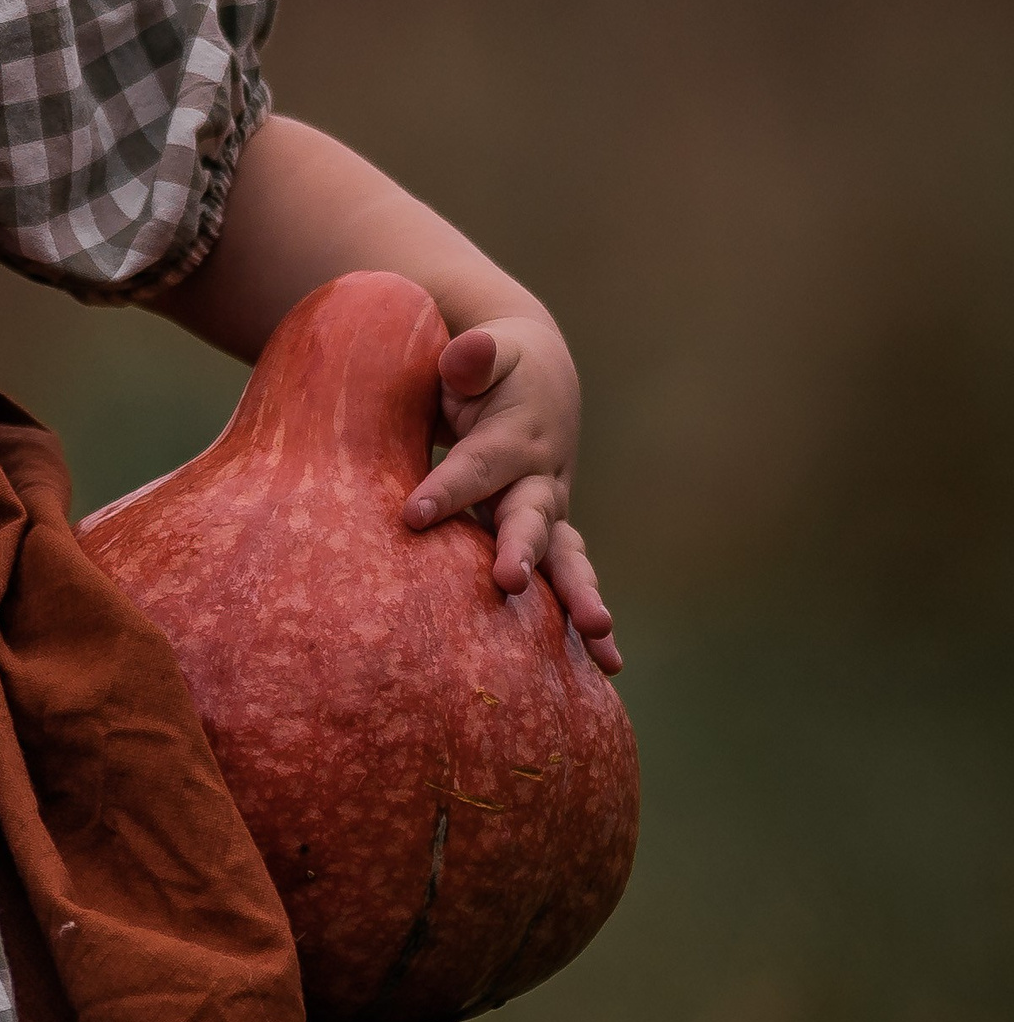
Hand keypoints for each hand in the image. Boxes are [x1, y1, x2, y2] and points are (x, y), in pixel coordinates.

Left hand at [404, 316, 621, 674]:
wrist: (538, 381)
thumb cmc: (487, 371)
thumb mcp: (478, 356)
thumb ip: (471, 358)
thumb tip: (468, 351)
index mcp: (511, 436)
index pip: (476, 465)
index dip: (446, 489)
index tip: (412, 515)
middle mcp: (538, 479)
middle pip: (530, 518)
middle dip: (521, 550)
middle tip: (508, 581)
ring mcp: (549, 511)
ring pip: (566, 557)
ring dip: (579, 595)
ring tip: (597, 632)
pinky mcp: (550, 537)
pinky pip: (570, 580)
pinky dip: (589, 621)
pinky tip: (609, 669)